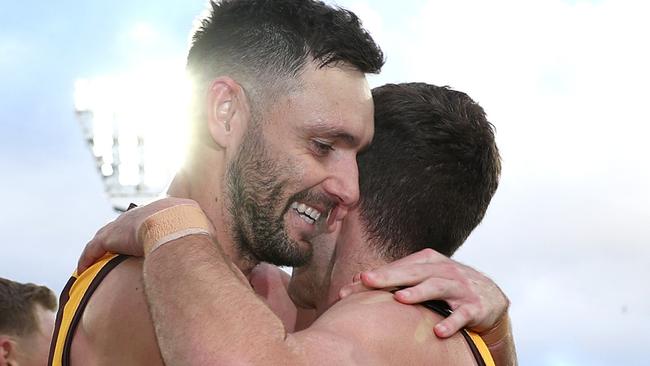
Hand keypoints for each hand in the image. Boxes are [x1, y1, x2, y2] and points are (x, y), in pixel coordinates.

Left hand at [77, 197, 200, 272]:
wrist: (176, 230)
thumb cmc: (197, 236)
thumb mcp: (208, 235)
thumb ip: (209, 243)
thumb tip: (225, 263)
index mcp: (171, 207)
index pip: (159, 215)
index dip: (155, 225)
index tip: (153, 234)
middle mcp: (146, 210)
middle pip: (132, 221)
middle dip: (127, 232)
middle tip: (124, 245)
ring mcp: (128, 221)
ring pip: (110, 233)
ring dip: (104, 244)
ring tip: (98, 257)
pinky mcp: (112, 235)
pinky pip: (95, 247)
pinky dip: (88, 256)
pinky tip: (83, 268)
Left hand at [339, 248, 508, 337]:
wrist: (491, 296)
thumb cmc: (448, 286)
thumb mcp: (424, 277)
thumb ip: (395, 278)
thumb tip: (357, 280)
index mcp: (428, 261)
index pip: (397, 268)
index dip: (374, 276)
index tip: (349, 286)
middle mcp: (443, 270)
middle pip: (413, 272)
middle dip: (388, 276)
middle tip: (366, 281)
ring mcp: (460, 287)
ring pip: (437, 287)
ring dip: (418, 293)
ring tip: (400, 299)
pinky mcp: (474, 306)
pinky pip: (462, 315)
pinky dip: (451, 322)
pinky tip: (438, 331)